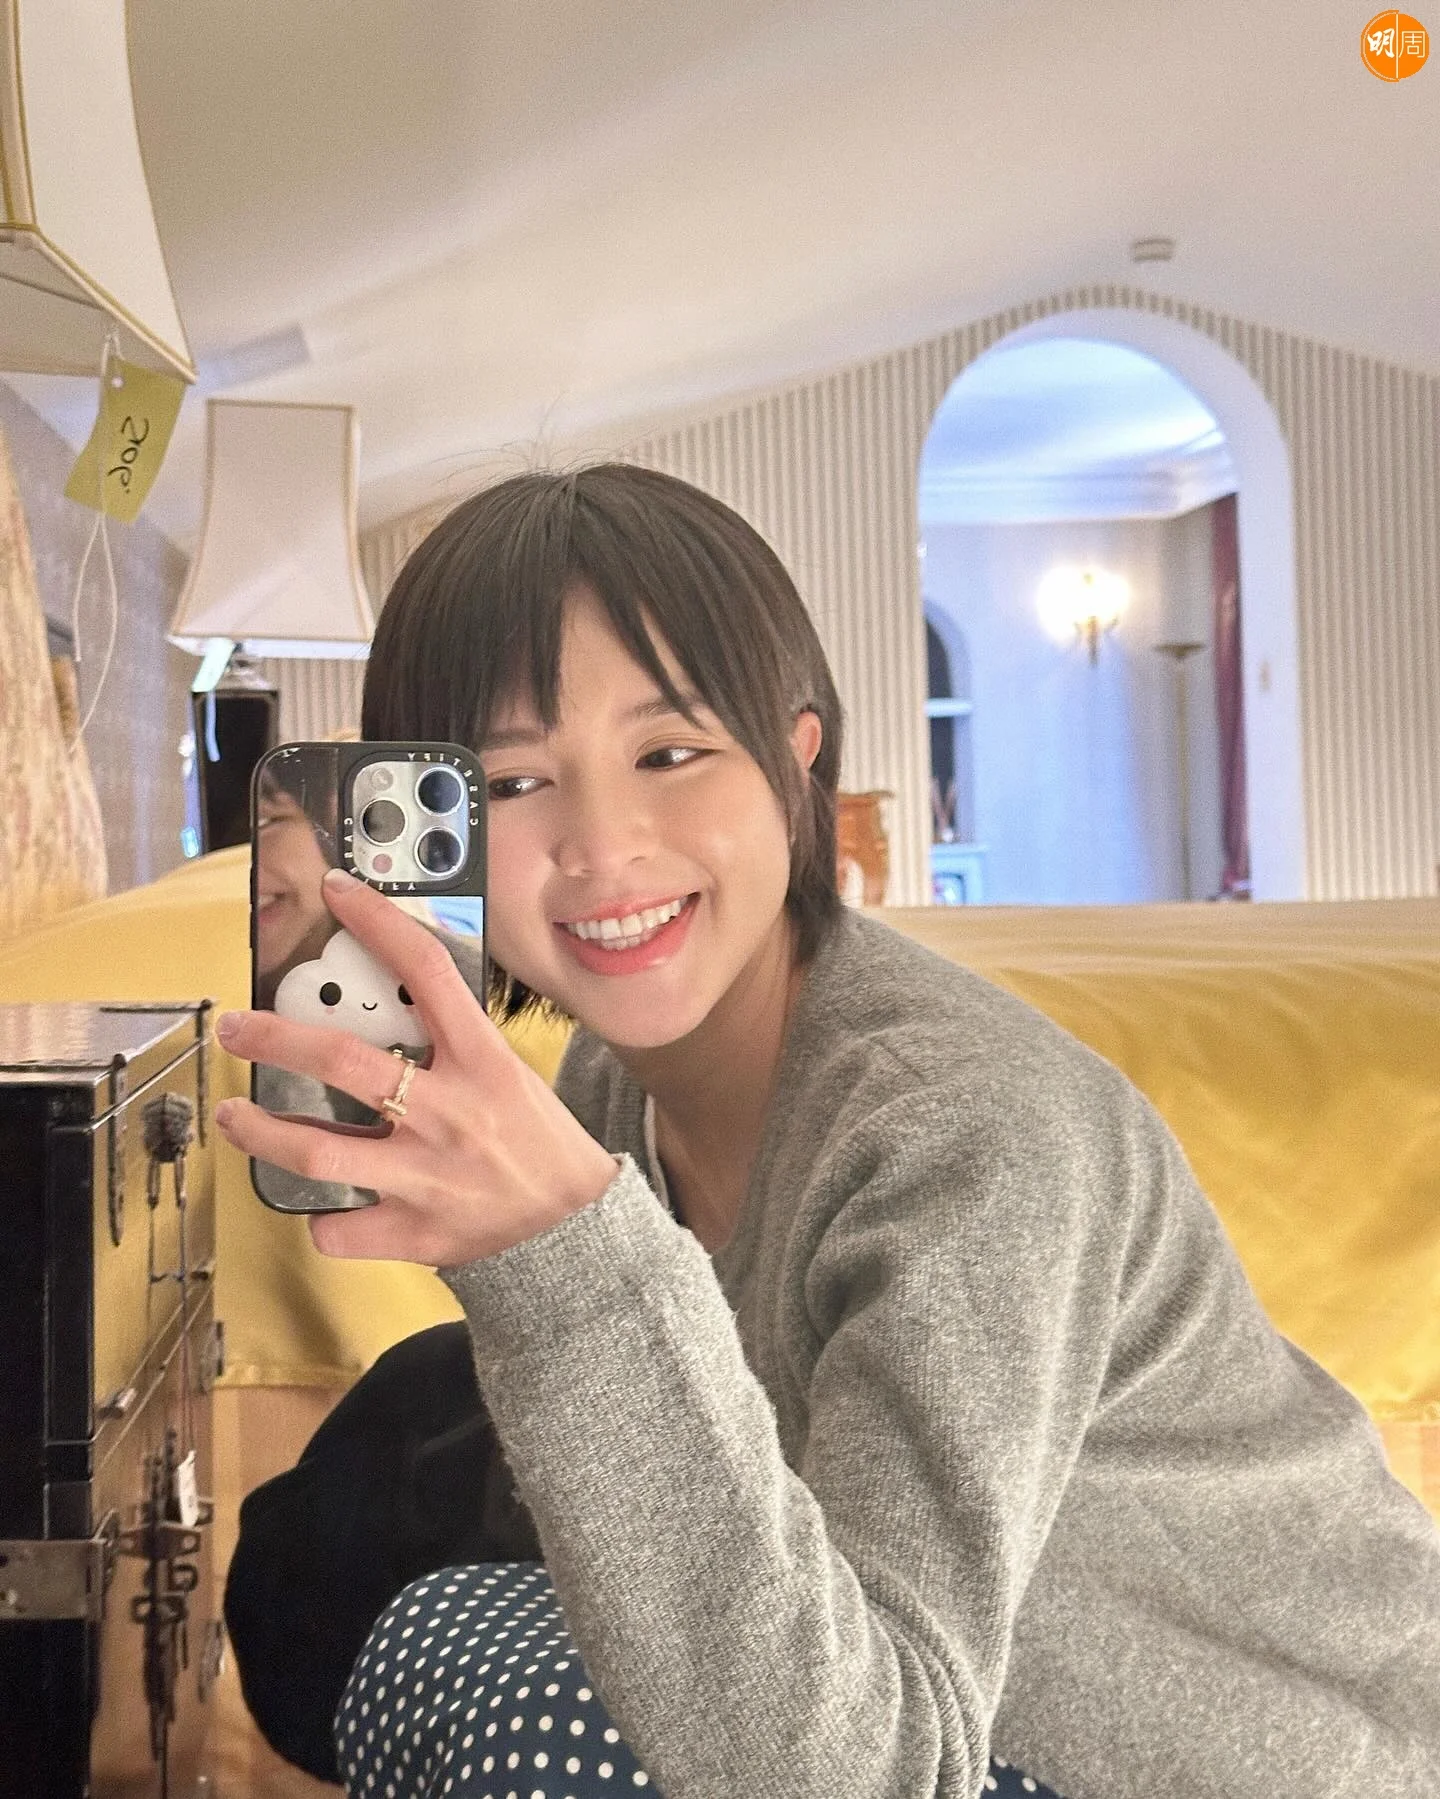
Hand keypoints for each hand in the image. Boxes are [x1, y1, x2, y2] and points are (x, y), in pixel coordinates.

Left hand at [213, 869, 618, 1264]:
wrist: (573, 1224)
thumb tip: (378, 1005)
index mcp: (480, 1061)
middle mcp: (447, 1113)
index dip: (376, 922)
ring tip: (235, 1115)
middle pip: (342, 1061)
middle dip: (274, 1038)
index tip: (336, 892)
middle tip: (235, 1026)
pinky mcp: (413, 1232)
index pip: (426, 971)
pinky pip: (341, 1229)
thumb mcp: (503, 1071)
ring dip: (262, 1132)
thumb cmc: (535, 1136)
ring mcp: (425, 1176)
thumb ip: (447, 1043)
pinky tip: (324, 1209)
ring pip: (319, 1153)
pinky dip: (324, 1219)